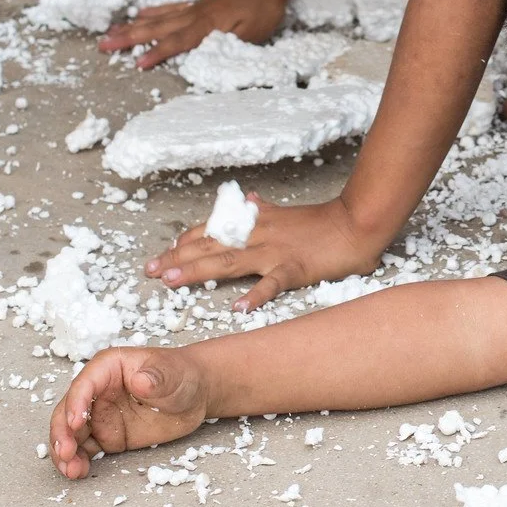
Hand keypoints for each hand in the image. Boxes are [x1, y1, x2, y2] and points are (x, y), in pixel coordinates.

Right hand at [49, 346, 207, 478]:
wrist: (195, 395)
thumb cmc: (182, 375)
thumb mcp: (173, 374)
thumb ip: (157, 377)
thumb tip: (140, 381)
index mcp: (108, 368)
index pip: (85, 384)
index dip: (76, 403)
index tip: (75, 422)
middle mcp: (97, 391)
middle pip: (68, 411)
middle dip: (62, 433)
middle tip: (65, 452)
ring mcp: (100, 415)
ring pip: (71, 434)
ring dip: (65, 452)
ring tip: (71, 470)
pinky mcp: (107, 435)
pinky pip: (85, 449)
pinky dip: (78, 460)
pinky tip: (78, 471)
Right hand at [99, 0, 288, 68]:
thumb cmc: (264, 9)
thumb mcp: (253, 34)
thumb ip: (228, 46)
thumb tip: (207, 57)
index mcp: (207, 26)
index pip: (178, 42)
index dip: (158, 54)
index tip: (137, 63)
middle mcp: (194, 16)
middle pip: (157, 29)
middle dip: (129, 39)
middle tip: (102, 45)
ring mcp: (194, 8)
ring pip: (158, 19)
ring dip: (134, 26)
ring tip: (111, 31)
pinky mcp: (198, 4)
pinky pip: (170, 8)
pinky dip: (153, 12)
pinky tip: (140, 13)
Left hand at [145, 194, 380, 311]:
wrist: (356, 221)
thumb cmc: (324, 221)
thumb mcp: (286, 211)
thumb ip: (263, 208)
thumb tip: (246, 198)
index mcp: (256, 222)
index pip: (212, 230)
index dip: (186, 241)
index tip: (164, 254)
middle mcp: (259, 235)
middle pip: (211, 246)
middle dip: (178, 258)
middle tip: (150, 271)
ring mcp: (276, 251)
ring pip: (230, 261)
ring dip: (198, 270)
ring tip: (172, 281)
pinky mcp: (296, 267)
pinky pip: (273, 283)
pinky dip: (257, 295)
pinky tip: (240, 308)